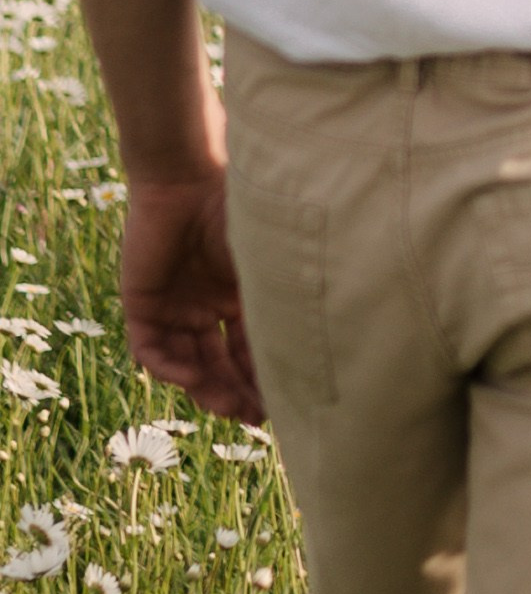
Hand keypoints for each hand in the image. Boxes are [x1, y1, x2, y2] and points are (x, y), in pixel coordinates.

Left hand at [120, 175, 265, 421]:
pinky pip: (151, 349)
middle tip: (255, 418)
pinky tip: (192, 376)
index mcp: (238, 295)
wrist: (187, 175)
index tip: (282, 406)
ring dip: (207, 389)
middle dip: (237, 393)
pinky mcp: (142, 303)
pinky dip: (170, 367)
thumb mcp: (265, 265)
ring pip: (188, 363)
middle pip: (219, 364)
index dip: (263, 378)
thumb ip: (282, 303)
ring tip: (228, 408)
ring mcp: (173, 306)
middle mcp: (206, 306)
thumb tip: (325, 346)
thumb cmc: (237, 210)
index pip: (250, 349)